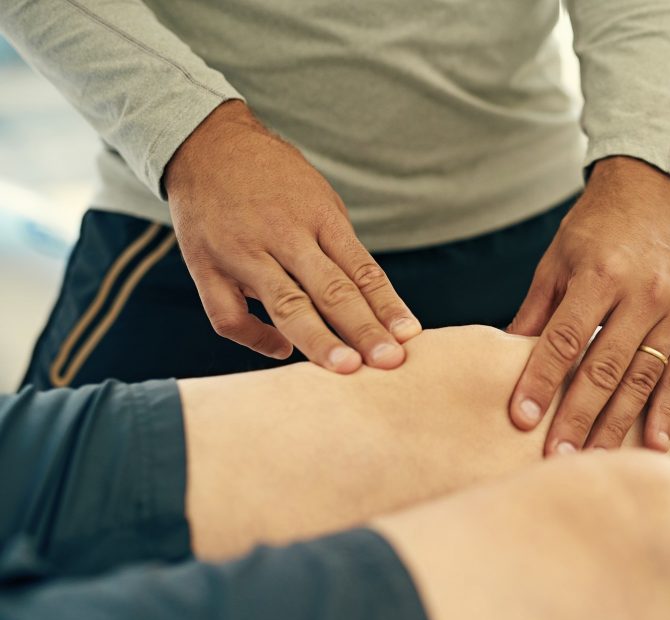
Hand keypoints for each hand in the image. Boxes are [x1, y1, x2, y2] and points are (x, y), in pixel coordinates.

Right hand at [165, 100, 420, 371]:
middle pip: (331, 290)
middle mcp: (283, 235)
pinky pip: (229, 316)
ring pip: (285, 305)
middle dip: (363, 329)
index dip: (386, 305)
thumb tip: (370, 305)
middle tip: (389, 361)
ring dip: (318, 340)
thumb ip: (339, 249)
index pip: (361, 270)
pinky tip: (282, 350)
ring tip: (346, 368)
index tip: (409, 336)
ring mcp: (242, 253)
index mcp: (318, 217)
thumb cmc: (274, 178)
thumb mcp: (318, 199)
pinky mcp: (205, 267)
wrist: (205, 144)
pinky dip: (255, 338)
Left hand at [508, 156, 669, 453]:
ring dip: (618, 425)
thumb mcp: (555, 262)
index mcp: (601, 274)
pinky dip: (667, 411)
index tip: (522, 419)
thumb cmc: (593, 232)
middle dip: (578, 417)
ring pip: (644, 377)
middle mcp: (644, 292)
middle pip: (605, 367)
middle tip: (556, 458)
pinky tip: (654, 445)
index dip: (541, 381)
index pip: (566, 339)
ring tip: (594, 460)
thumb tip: (504, 360)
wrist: (651, 196)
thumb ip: (536, 312)